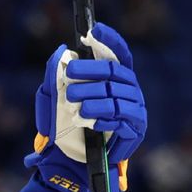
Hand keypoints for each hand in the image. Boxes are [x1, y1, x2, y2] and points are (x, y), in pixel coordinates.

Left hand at [24, 23, 146, 191]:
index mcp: (115, 77)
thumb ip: (56, 76)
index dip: (109, 40)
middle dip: (90, 72)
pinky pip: (121, 120)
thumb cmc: (68, 124)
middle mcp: (129, 89)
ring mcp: (135, 108)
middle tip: (68, 74)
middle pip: (114, 72)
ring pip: (115, 97)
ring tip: (73, 105)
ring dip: (92, 99)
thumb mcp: (55, 99)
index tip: (92, 32)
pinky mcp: (135, 129)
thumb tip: (60, 52)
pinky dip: (103, 119)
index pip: (118, 53)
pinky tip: (89, 121)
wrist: (73, 159)